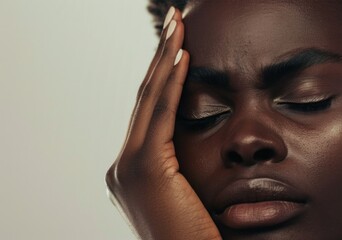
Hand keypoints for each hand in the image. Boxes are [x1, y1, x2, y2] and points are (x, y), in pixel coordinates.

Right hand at [105, 8, 220, 239]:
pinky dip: (171, 83)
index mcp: (129, 172)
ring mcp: (127, 166)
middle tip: (172, 23)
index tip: (174, 48)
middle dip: (159, 58)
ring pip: (149, 100)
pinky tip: (182, 56)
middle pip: (144, 99)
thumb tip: (185, 148)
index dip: (160, 78)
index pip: (148, 114)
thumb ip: (175, 170)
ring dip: (164, 59)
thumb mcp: (182, 196)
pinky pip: (162, 114)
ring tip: (176, 26)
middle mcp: (120, 166)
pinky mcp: (144, 168)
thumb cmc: (195, 236)